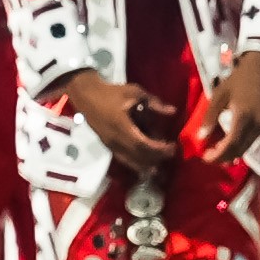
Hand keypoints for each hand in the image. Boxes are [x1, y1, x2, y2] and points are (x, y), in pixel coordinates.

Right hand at [63, 72, 180, 174]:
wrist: (86, 95)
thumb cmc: (111, 92)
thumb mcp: (135, 93)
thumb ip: (154, 103)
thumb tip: (173, 111)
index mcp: (122, 127)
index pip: (143, 144)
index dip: (159, 149)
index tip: (172, 147)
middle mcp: (116, 139)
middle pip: (138, 156)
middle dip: (156, 158)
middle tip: (170, 154)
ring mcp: (110, 144)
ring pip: (130, 161)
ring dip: (146, 164)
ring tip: (160, 166)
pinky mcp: (107, 145)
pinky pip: (123, 159)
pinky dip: (135, 164)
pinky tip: (144, 166)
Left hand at [197, 50, 259, 164]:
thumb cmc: (237, 80)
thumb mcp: (219, 95)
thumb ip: (210, 117)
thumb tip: (201, 137)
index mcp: (243, 117)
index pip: (231, 144)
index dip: (218, 154)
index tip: (205, 157)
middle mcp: (255, 125)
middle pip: (239, 150)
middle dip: (222, 157)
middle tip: (207, 156)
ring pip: (245, 148)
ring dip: (230, 154)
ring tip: (214, 151)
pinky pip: (249, 143)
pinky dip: (237, 147)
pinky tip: (226, 144)